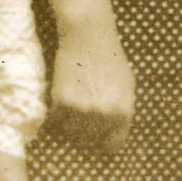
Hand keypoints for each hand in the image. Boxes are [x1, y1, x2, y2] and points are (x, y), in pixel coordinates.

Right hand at [47, 18, 135, 157]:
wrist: (89, 35)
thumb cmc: (111, 58)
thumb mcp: (127, 87)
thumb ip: (122, 111)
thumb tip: (112, 133)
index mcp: (123, 112)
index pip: (113, 145)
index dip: (104, 143)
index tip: (97, 139)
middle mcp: (104, 115)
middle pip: (89, 141)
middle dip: (85, 133)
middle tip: (80, 121)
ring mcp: (82, 110)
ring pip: (70, 133)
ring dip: (68, 125)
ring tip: (69, 111)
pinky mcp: (62, 101)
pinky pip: (55, 121)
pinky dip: (54, 116)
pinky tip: (58, 105)